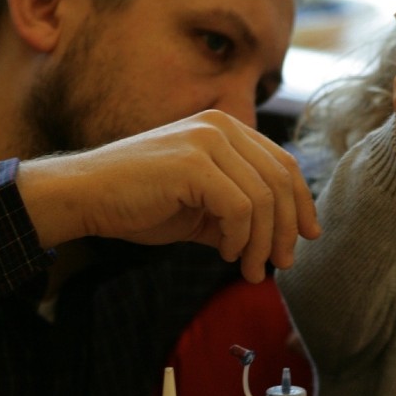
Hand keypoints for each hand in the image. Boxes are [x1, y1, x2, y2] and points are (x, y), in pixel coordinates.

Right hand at [17, 110, 319, 282]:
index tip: (308, 236)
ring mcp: (207, 140)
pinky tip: (226, 253)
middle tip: (282, 264)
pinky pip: (240, 208)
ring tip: (249, 269)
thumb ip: (240, 214)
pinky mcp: (193, 163)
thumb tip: (279, 242)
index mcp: (226, 129)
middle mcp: (221, 126)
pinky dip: (240, 238)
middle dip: (287, 228)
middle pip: (280, 180)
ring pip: (264, 198)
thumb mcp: (202, 208)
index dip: (301, 202)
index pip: (282, 164)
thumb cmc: (141, 202)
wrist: (86, 196)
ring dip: (262, 243)